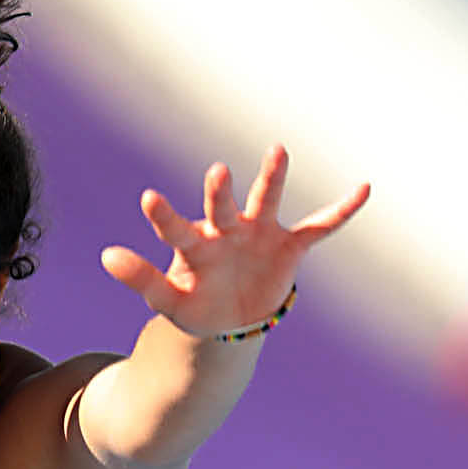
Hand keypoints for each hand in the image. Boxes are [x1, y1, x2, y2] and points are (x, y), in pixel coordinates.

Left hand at [101, 148, 369, 339]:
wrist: (231, 319)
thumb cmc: (196, 304)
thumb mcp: (168, 301)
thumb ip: (141, 279)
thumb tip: (104, 256)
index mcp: (196, 246)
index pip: (177, 229)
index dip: (163, 216)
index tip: (147, 198)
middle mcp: (227, 231)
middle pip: (221, 207)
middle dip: (219, 193)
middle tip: (216, 172)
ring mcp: (259, 234)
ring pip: (265, 201)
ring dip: (271, 178)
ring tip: (278, 149)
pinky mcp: (290, 246)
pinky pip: (320, 227)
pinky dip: (341, 211)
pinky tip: (363, 189)